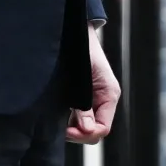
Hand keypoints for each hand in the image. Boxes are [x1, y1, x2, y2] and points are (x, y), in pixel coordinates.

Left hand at [68, 25, 119, 144]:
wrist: (73, 32)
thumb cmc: (81, 49)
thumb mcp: (83, 78)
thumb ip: (85, 104)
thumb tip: (87, 128)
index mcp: (109, 95)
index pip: (102, 128)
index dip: (85, 134)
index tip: (67, 131)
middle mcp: (103, 100)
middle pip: (94, 131)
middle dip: (78, 134)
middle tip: (59, 129)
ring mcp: (93, 101)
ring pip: (85, 127)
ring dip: (72, 128)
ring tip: (57, 122)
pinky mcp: (81, 98)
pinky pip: (78, 118)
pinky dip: (69, 121)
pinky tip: (58, 116)